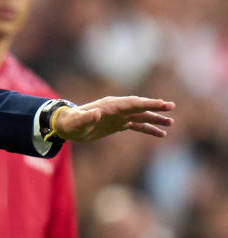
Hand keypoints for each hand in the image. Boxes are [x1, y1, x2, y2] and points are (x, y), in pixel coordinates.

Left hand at [56, 96, 174, 141]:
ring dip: (155, 118)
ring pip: (140, 115)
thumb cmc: (71, 123)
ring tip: (171, 123)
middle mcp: (116, 108)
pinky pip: (137, 125)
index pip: (132, 103)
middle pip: (139, 106)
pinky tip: (160, 134)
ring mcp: (118, 116)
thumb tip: (97, 113)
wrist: (67, 126)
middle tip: (171, 107)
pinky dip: (148, 128)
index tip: (163, 104)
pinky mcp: (118, 124)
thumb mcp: (77, 122)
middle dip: (155, 107)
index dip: (147, 103)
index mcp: (109, 105)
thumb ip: (87, 118)